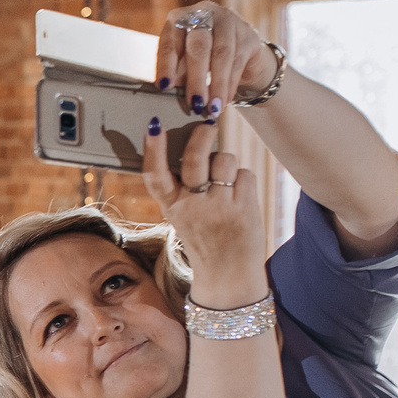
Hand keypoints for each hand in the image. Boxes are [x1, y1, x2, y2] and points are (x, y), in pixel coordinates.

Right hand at [138, 116, 265, 297]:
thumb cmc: (204, 237)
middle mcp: (192, 207)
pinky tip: (239, 198)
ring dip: (227, 163)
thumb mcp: (182, 216)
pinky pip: (244, 174)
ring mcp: (218, 208)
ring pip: (225, 160)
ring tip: (226, 182)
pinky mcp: (243, 208)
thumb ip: (182, 187)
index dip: (153, 149)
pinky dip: (243, 181)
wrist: (227, 275)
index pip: (155, 175)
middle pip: (195, 158)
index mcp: (171, 207)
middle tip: (208, 123)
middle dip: (203, 134)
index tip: (154, 125)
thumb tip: (194, 144)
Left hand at [157, 1, 280, 115]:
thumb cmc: (202, 57)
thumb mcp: (184, 62)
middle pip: (199, 46)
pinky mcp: (248, 34)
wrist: (239, 50)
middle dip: (196, 78)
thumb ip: (177, 72)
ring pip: (222, 54)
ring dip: (217, 85)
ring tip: (213, 107)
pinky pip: (238, 61)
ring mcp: (228, 21)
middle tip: (195, 104)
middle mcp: (204, 14)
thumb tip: (170, 89)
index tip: (164, 86)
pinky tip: (225, 100)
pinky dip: (230, 85)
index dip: (166, 65)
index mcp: (179, 19)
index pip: (170, 43)